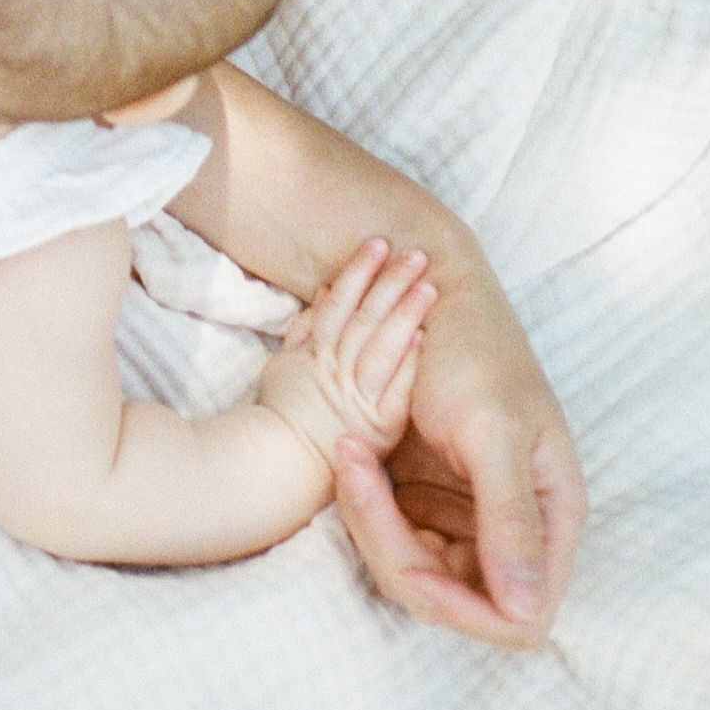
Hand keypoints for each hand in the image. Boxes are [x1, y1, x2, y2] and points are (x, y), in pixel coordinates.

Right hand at [258, 240, 432, 474]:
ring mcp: (359, 398)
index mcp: (318, 353)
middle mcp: (339, 369)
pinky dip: (407, 366)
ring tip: (428, 286)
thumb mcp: (285, 363)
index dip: (359, 271)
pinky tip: (422, 340)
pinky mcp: (379, 427)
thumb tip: (327, 291)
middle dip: (391, 284)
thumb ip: (306, 328)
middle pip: (367, 319)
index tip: (379, 244)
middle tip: (416, 255)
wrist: (281, 466)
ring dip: (405, 314)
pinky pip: (394, 392)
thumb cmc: (284, 414)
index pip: (342, 303)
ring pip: (382, 348)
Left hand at [331, 276, 584, 647]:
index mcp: (551, 517)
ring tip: (348, 451)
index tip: (409, 567)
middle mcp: (513, 529)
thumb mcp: (492, 428)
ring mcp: (467, 518)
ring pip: (413, 571)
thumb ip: (511, 517)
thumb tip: (528, 612)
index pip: (520, 618)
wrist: (428, 291)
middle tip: (356, 471)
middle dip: (396, 550)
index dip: (463, 610)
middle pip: (454, 598)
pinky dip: (364, 506)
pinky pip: (389, 535)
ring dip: (371, 523)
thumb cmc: (472, 350)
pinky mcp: (426, 502)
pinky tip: (350, 455)